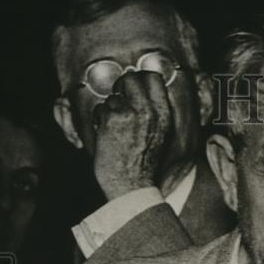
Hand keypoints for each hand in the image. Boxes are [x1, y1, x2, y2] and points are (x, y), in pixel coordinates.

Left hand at [92, 70, 172, 200]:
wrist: (132, 186)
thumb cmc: (143, 164)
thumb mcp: (159, 136)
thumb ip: (152, 112)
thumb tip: (138, 91)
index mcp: (163, 114)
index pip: (152, 77)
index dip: (140, 78)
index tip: (133, 89)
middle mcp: (149, 110)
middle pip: (130, 78)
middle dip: (121, 87)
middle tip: (119, 102)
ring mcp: (129, 113)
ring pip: (112, 97)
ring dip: (109, 111)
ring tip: (114, 130)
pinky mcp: (111, 119)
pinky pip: (100, 110)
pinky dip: (99, 121)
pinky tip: (106, 136)